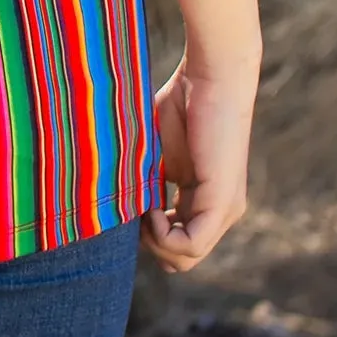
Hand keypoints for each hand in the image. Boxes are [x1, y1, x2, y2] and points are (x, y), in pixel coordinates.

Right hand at [142, 57, 254, 273]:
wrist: (211, 76)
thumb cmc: (182, 102)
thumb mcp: (154, 151)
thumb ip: (143, 179)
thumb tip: (113, 205)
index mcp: (202, 200)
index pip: (174, 242)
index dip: (146, 234)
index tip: (129, 206)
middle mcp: (218, 212)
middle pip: (181, 259)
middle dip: (149, 244)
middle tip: (133, 211)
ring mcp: (223, 210)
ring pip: (187, 258)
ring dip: (155, 241)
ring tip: (141, 209)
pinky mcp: (222, 202)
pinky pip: (192, 245)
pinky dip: (164, 236)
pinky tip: (150, 210)